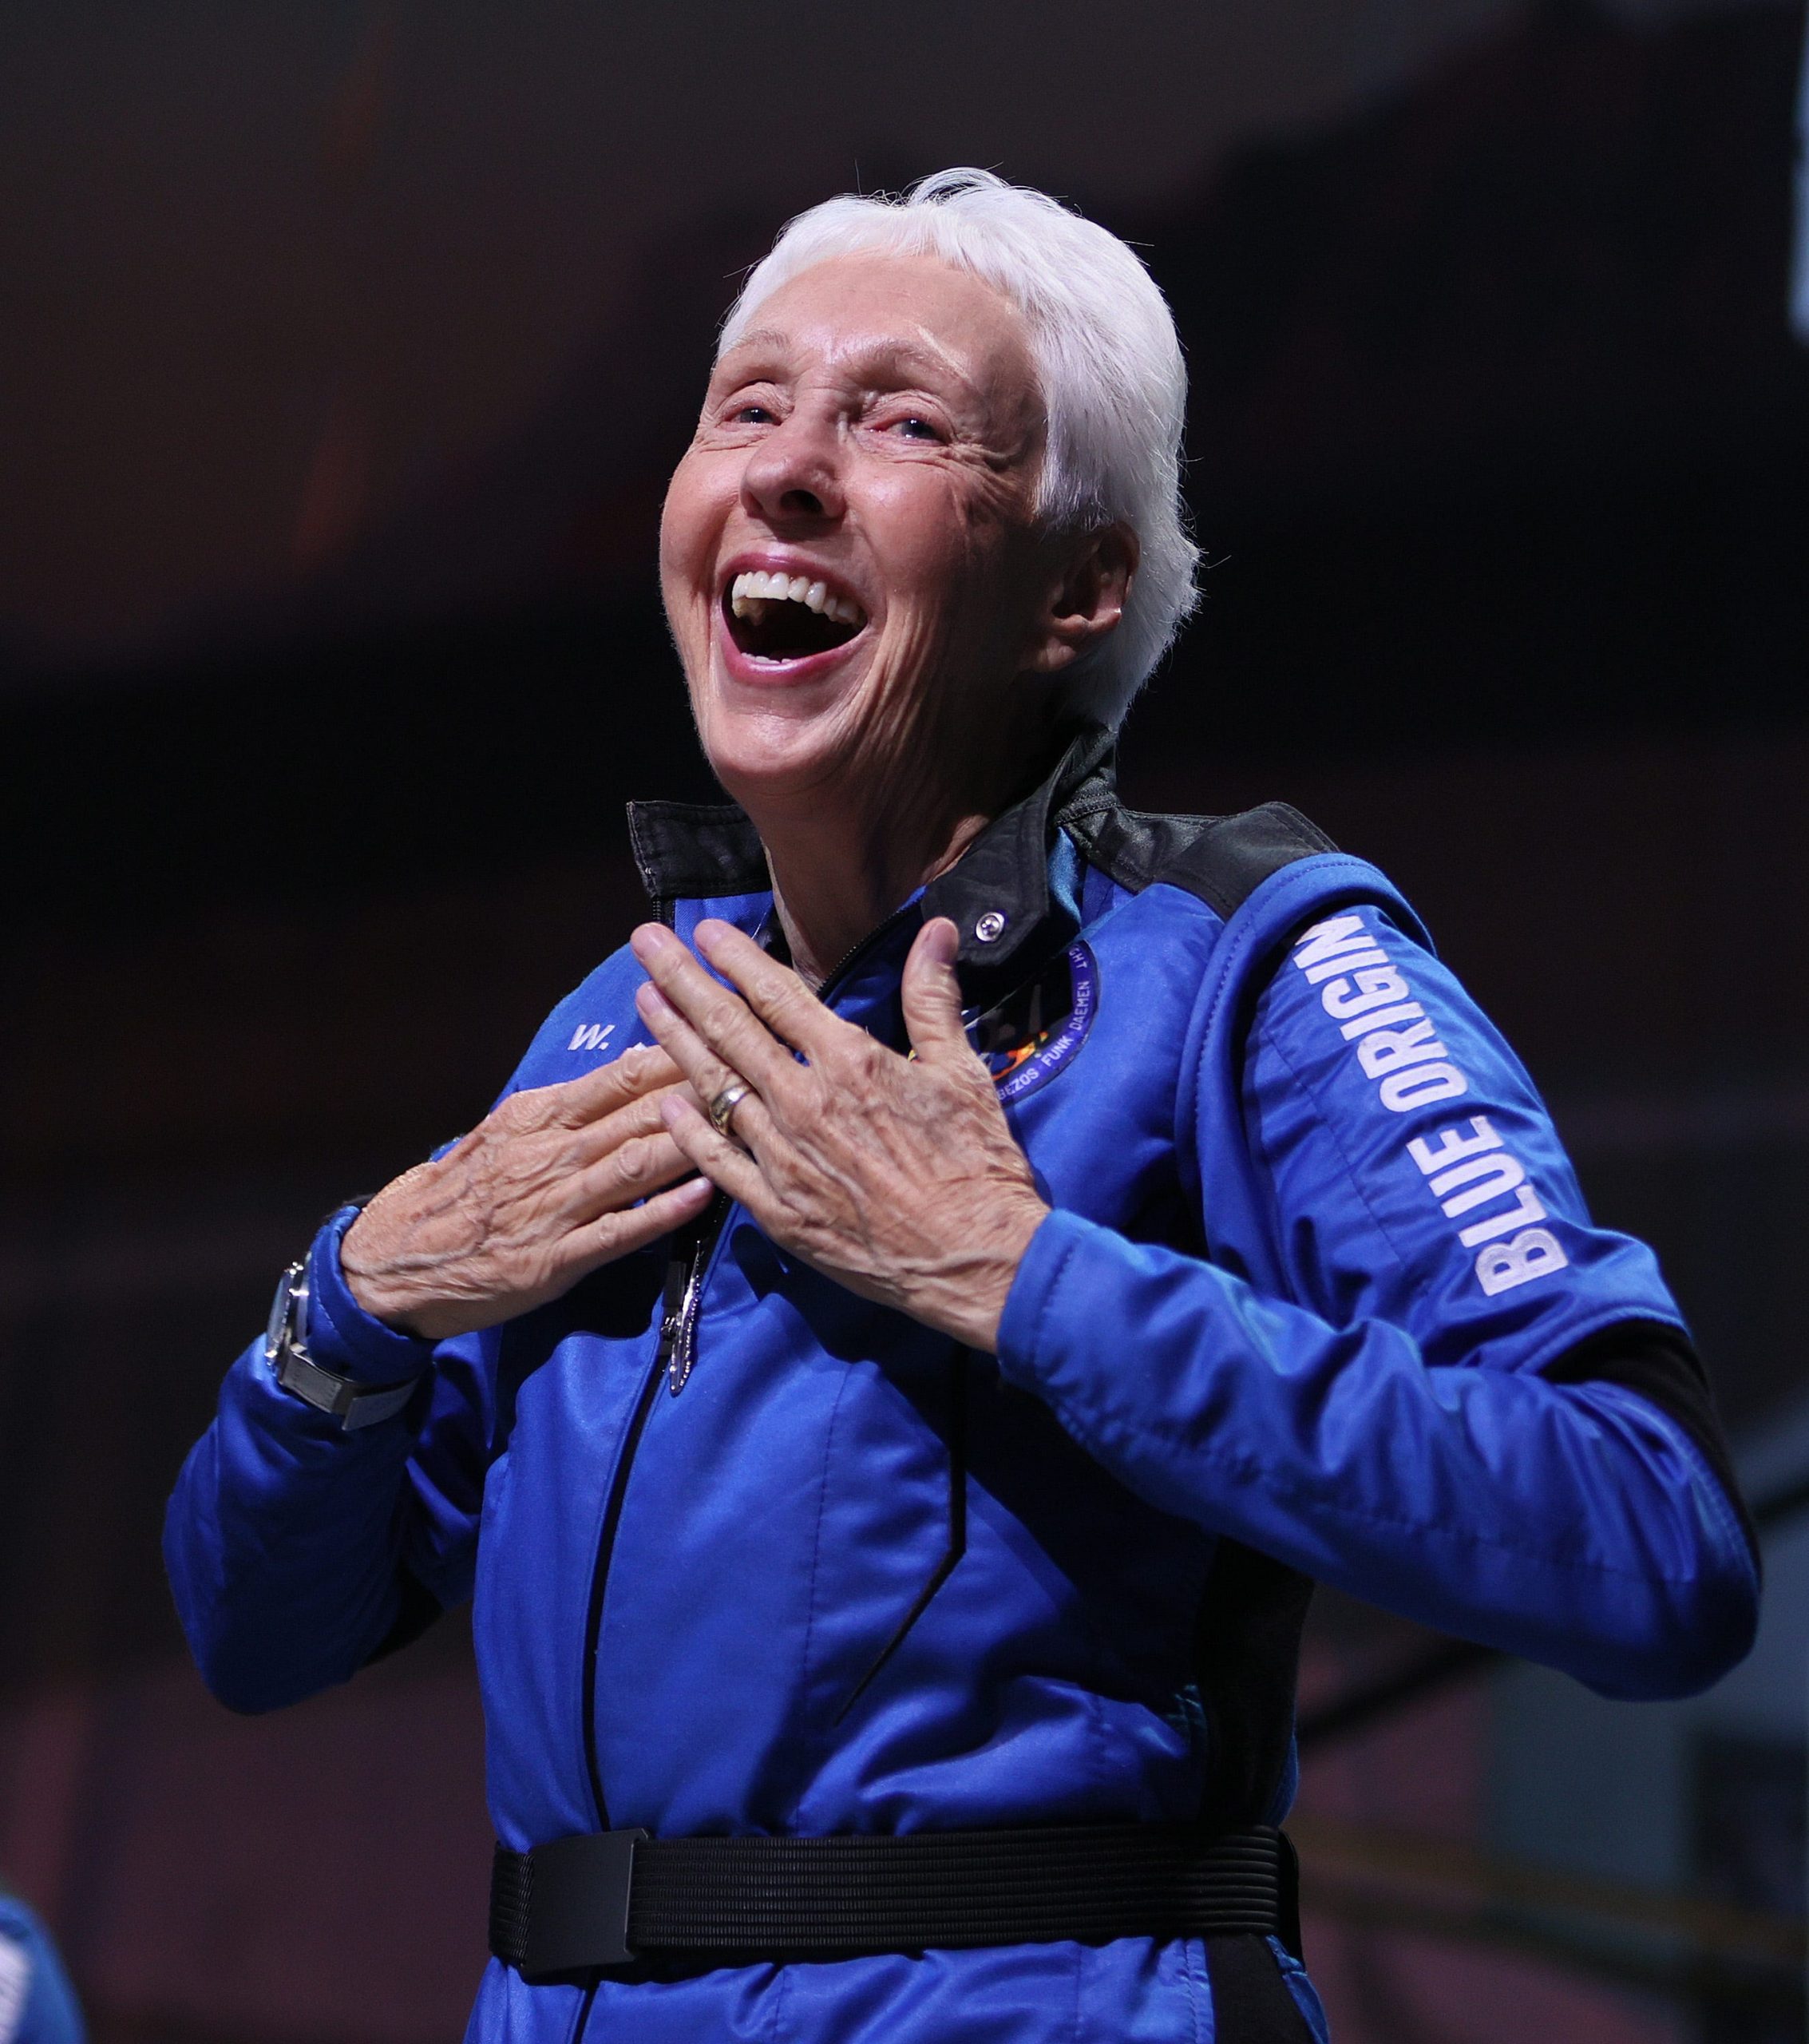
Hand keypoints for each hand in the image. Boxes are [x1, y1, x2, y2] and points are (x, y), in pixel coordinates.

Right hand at [341, 1045, 715, 1338]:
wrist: (395, 1260)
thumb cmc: (460, 1193)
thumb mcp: (506, 1134)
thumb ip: (568, 1109)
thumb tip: (630, 1072)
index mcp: (539, 1117)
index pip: (618, 1076)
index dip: (674, 1054)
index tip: (723, 1034)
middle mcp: (549, 1154)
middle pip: (637, 1114)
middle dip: (698, 1092)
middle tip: (755, 1073)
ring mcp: (554, 1207)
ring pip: (634, 1165)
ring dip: (691, 1143)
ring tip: (741, 1124)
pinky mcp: (556, 1259)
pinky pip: (619, 1231)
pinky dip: (663, 1212)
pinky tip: (704, 1195)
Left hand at [629, 916, 1049, 1351]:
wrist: (972, 1259)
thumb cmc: (977, 1165)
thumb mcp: (962, 1072)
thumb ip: (933, 998)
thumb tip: (939, 929)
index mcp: (849, 1062)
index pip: (777, 994)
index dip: (736, 958)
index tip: (703, 930)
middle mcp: (804, 1102)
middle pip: (728, 1028)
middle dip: (682, 980)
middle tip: (645, 943)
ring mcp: (783, 1157)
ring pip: (713, 1086)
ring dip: (673, 1040)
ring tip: (642, 1001)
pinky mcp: (775, 1210)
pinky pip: (718, 1161)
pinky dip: (687, 1130)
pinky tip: (663, 1102)